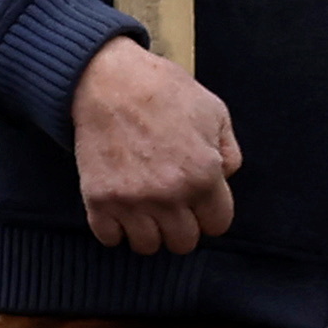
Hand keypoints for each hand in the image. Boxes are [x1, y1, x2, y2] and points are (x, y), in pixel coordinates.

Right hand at [71, 35, 239, 255]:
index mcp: (204, 176)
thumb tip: (225, 179)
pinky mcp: (98, 199)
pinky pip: (109, 238)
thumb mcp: (215, 113)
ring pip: (147, 246)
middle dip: (181, 226)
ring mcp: (132, 200)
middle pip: (183, 243)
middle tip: (170, 207)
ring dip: (147, 232)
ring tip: (143, 211)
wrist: (107, 81)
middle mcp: (170, 195)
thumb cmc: (163, 92)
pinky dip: (114, 230)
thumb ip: (229, 152)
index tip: (196, 203)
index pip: (217, 225)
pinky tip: (118, 211)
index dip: (208, 214)